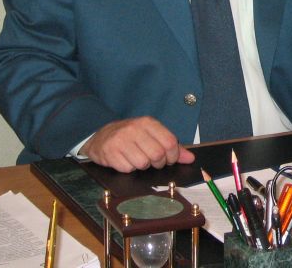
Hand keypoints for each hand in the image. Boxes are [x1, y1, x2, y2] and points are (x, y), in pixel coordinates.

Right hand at [79, 116, 194, 172]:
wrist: (101, 137)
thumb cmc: (131, 137)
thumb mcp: (152, 135)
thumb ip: (172, 146)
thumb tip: (190, 158)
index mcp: (148, 122)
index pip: (169, 142)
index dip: (173, 156)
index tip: (169, 159)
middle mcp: (134, 129)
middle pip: (157, 154)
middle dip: (158, 163)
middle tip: (153, 162)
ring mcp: (121, 140)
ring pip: (143, 163)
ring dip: (143, 166)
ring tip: (138, 159)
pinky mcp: (110, 152)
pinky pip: (128, 168)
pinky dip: (129, 169)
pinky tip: (126, 161)